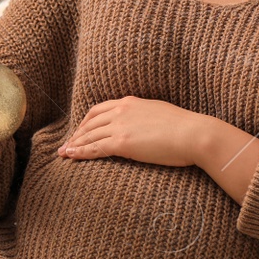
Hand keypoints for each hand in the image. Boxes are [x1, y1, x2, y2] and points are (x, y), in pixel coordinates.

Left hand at [58, 97, 205, 167]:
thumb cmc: (184, 127)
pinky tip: (70, 156)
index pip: (99, 110)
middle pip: (90, 122)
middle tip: (67, 144)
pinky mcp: (122, 143)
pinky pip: (94, 148)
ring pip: (89, 136)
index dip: (86, 121)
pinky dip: (79, 152)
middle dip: (76, 134)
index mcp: (130, 102)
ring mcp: (120, 127)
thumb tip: (141, 124)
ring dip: (74, 144)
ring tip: (63, 153)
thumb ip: (144, 116)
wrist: (194, 134)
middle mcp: (121, 111)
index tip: (80, 130)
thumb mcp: (159, 113)